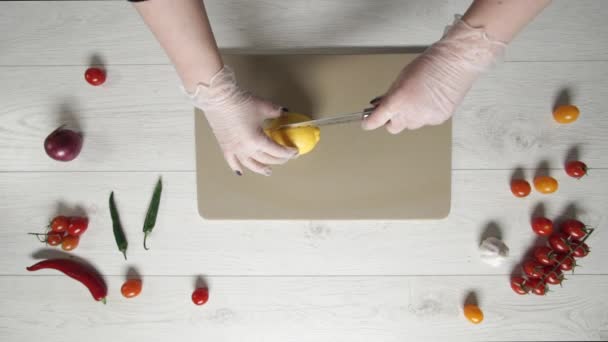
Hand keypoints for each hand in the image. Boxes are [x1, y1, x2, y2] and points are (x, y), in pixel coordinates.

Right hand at [188, 66, 297, 175]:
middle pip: (266, 159)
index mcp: (257, 140)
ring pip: (250, 164)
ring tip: (268, 171)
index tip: (294, 152)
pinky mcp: (225, 147)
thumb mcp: (264, 106)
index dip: (287, 153)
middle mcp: (246, 149)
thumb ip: (276, 112)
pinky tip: (241, 172)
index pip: (276, 151)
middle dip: (278, 160)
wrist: (218, 99)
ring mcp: (234, 150)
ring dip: (260, 169)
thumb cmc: (240, 102)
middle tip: (285, 158)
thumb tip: (284, 113)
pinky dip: (237, 168)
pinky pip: (231, 162)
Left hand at [363, 17, 505, 133]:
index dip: (369, 123)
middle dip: (392, 119)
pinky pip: (426, 121)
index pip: (376, 120)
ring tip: (419, 99)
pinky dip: (426, 113)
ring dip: (410, 116)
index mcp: (397, 102)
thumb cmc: (430, 64)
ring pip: (411, 124)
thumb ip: (391, 95)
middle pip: (393, 127)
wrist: (455, 62)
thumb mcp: (401, 77)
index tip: (366, 123)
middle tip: (396, 108)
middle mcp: (410, 114)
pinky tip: (431, 100)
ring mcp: (425, 118)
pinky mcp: (438, 119)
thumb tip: (382, 104)